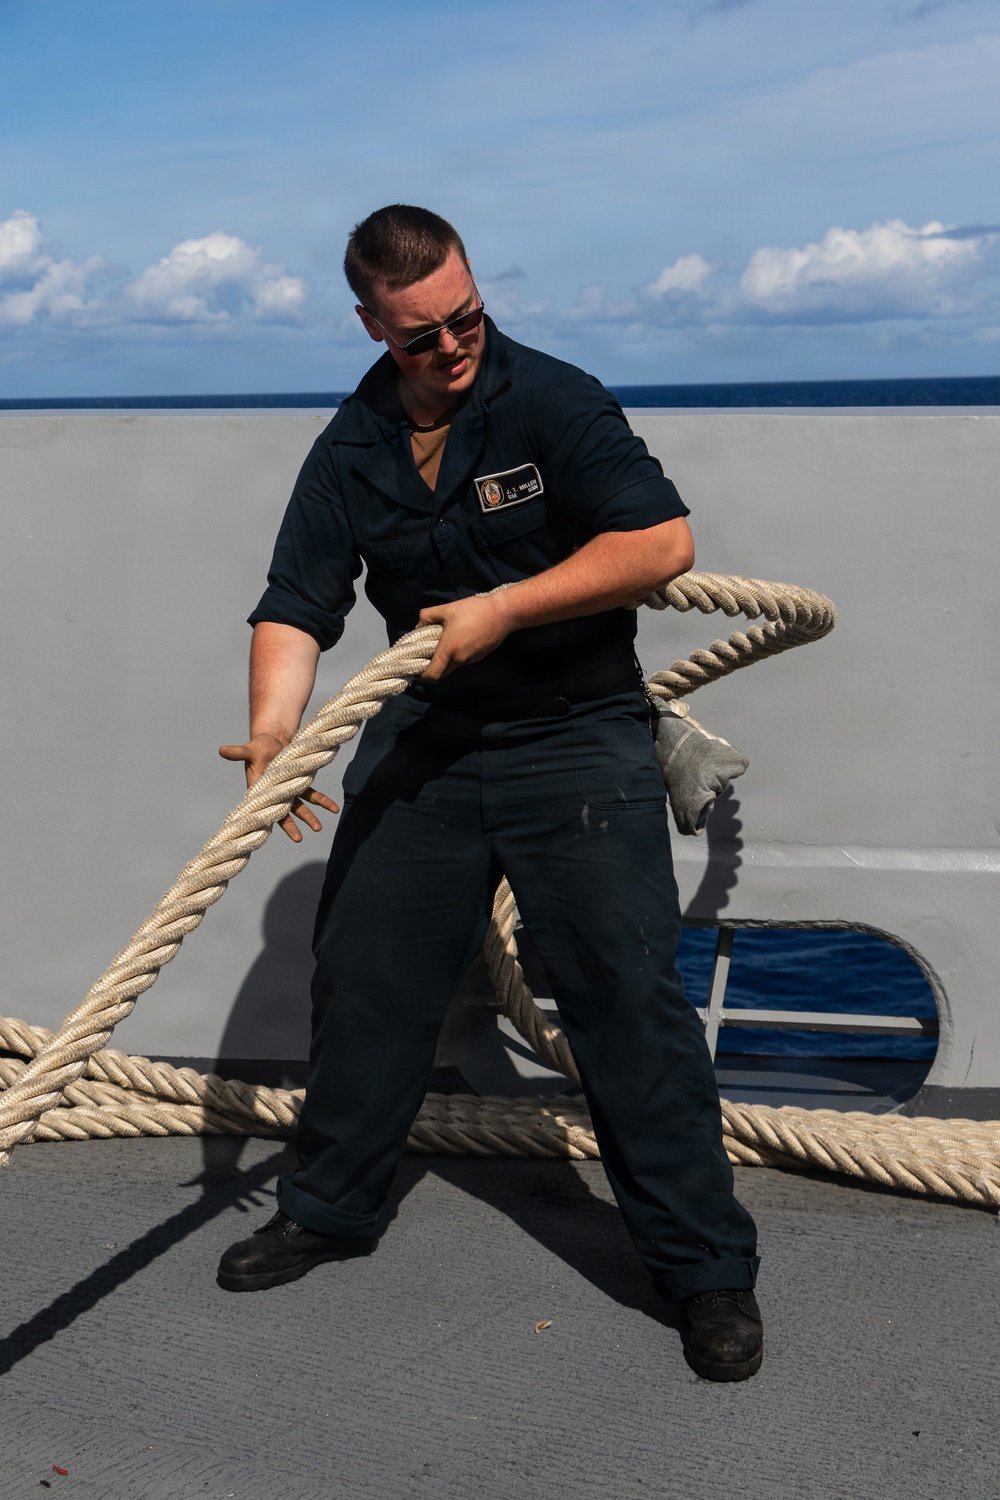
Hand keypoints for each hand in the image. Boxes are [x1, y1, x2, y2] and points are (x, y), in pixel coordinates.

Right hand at [218, 731, 338, 841]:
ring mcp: (288, 790)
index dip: (268, 819)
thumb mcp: (249, 749)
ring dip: (310, 817)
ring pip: (300, 806)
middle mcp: (275, 793)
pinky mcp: (300, 782)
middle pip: (283, 812)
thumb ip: (238, 752)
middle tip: (298, 839)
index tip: (270, 831)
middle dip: (291, 825)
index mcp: (259, 788)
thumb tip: (221, 750)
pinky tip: (334, 808)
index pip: (264, 807)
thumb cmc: (258, 747)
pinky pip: (312, 794)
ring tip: (319, 828)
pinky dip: (323, 801)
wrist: (272, 741)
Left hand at [418, 593, 515, 679]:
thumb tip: (418, 626)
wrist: (503, 613)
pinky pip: (464, 661)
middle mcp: (460, 659)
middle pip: (442, 673)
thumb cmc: (474, 610)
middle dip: (432, 669)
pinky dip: (457, 656)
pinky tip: (458, 641)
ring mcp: (472, 659)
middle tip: (425, 657)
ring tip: (443, 645)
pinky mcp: (480, 656)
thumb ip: (427, 616)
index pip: (433, 675)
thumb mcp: (447, 609)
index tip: (415, 670)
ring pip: (453, 666)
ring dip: (445, 661)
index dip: (422, 676)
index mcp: (449, 649)